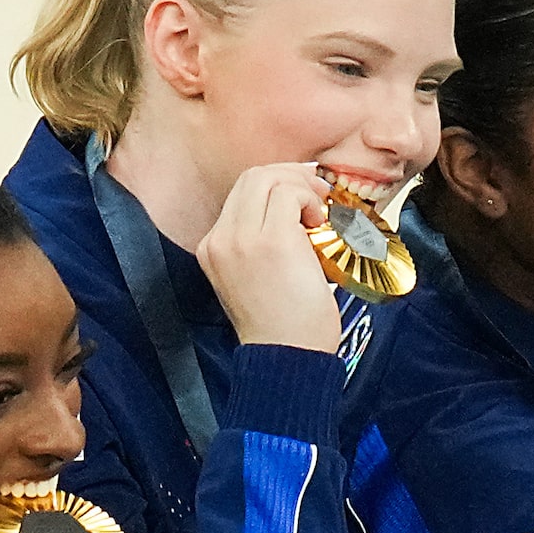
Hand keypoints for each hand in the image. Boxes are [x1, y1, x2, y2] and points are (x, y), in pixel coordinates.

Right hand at [198, 163, 344, 353]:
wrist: (287, 357)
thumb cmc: (284, 326)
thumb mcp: (258, 279)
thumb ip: (262, 245)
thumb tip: (296, 213)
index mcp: (213, 248)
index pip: (241, 194)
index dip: (276, 184)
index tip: (302, 192)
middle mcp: (220, 239)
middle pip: (251, 177)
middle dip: (289, 175)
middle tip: (318, 191)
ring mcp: (241, 238)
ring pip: (267, 179)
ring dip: (301, 186)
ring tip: (320, 210)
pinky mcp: (270, 240)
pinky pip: (289, 194)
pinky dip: (309, 198)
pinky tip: (319, 221)